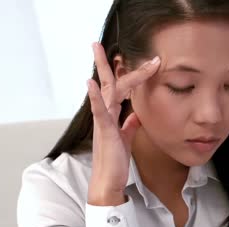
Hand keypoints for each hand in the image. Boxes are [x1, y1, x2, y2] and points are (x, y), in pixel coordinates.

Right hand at [87, 43, 159, 204]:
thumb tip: (136, 113)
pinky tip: (91, 83)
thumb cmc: (115, 159)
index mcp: (111, 114)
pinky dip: (96, 97)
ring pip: (107, 91)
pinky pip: (99, 111)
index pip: (118, 88)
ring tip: (99, 50)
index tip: (137, 61)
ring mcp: (103, 121)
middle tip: (97, 43)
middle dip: (104, 63)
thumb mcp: (126, 137)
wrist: (109, 180)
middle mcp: (105, 114)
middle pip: (107, 83)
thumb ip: (130, 124)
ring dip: (105, 70)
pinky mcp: (105, 131)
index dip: (128, 74)